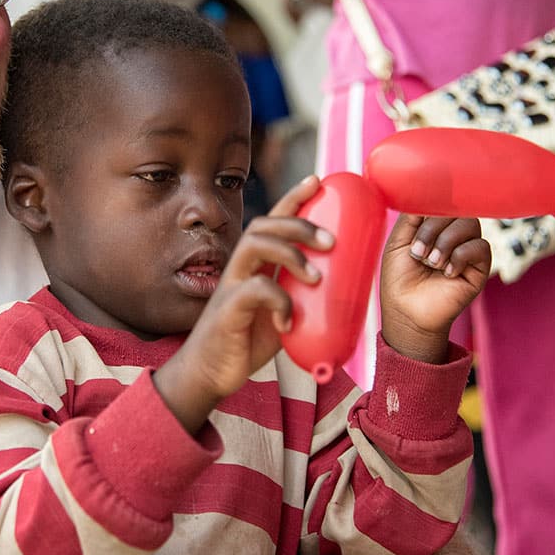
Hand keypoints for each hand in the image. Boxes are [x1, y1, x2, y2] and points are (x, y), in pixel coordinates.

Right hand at [154, 176, 332, 433]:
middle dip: (298, 223)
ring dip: (290, 253)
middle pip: (263, 225)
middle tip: (330, 241)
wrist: (209, 374)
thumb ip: (299, 298)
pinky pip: (253, 290)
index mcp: (253, 266)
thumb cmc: (245, 341)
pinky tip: (288, 322)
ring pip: (254, 245)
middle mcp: (240, 269)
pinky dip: (279, 303)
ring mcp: (230, 286)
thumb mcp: (279, 314)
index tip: (317, 180)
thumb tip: (345, 291)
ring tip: (315, 277)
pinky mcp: (226, 310)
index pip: (272, 222)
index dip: (293, 198)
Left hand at [379, 215, 489, 362]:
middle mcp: (452, 234)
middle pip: (456, 210)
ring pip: (470, 225)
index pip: (442, 201)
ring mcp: (467, 250)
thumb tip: (426, 188)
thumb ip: (412, 214)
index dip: (432, 207)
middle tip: (418, 253)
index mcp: (433, 226)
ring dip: (445, 243)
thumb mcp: (398, 240)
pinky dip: (460, 256)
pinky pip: (481, 247)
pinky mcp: (480, 268)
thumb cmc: (399, 278)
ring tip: (431, 263)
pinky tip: (447, 272)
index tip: (417, 219)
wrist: (406, 311)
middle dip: (433, 229)